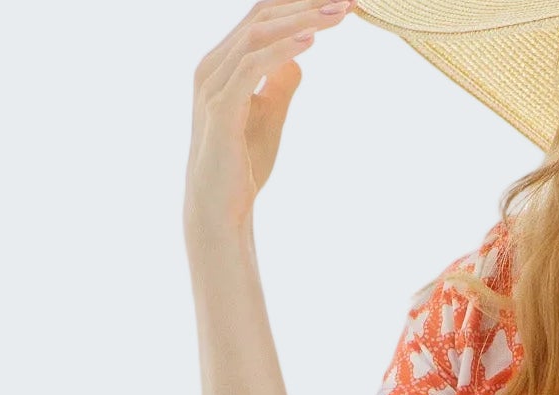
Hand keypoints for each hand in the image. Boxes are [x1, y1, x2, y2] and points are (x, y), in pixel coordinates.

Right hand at [184, 0, 352, 243]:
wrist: (220, 208)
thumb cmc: (242, 165)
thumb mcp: (269, 117)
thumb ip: (279, 84)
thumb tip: (298, 59)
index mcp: (223, 64)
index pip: (261, 19)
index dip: (298, 5)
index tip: (338, 3)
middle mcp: (212, 66)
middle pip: (260, 17)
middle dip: (304, 4)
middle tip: (345, 0)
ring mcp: (213, 85)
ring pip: (257, 35)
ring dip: (300, 21)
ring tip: (337, 13)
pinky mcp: (221, 109)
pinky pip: (251, 67)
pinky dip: (281, 50)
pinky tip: (311, 41)